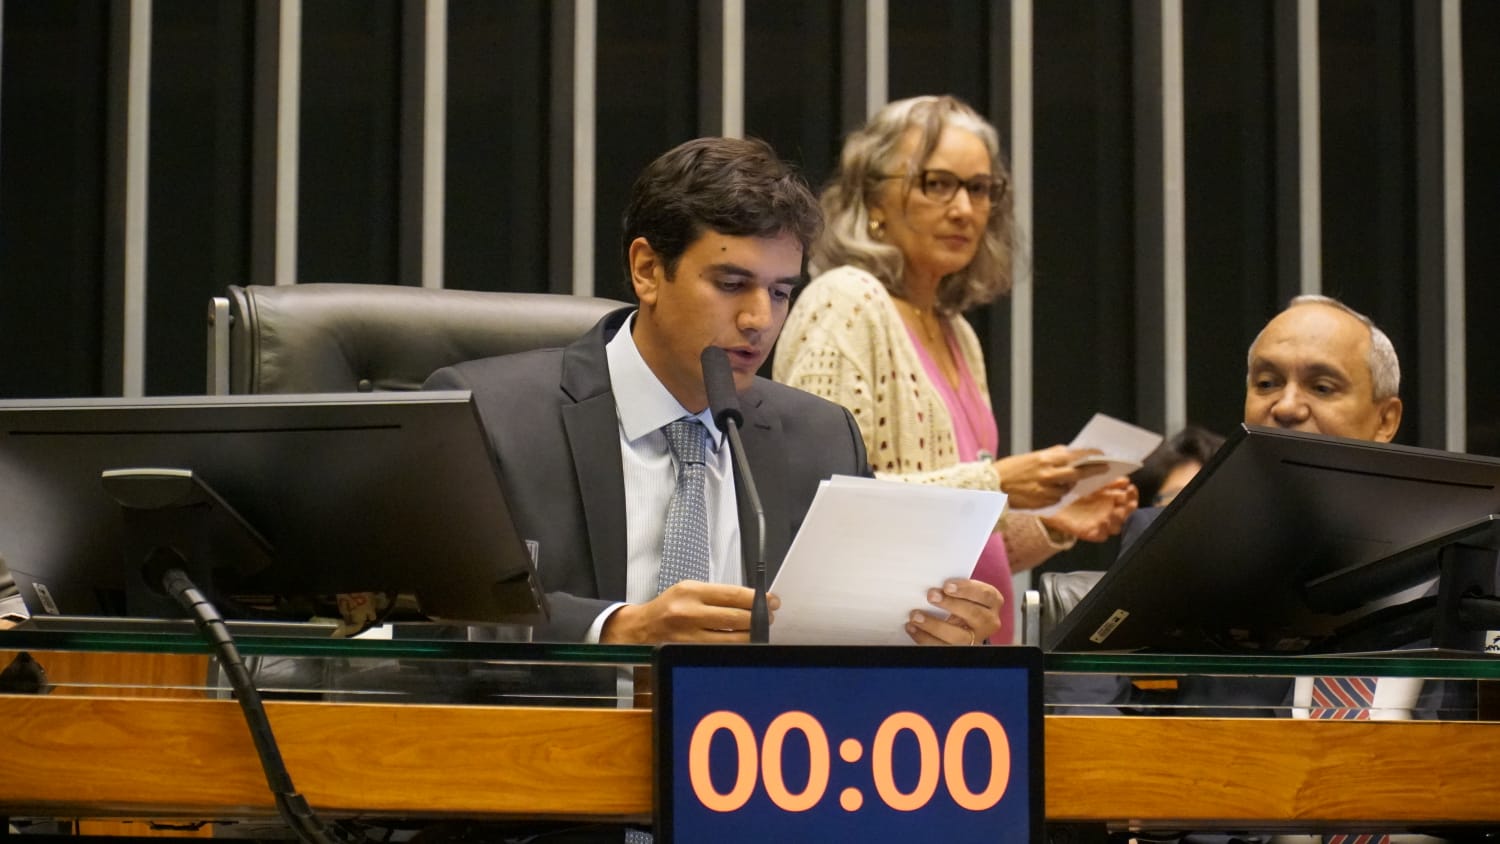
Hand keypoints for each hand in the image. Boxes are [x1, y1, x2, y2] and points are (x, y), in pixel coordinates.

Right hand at [599, 581, 779, 643]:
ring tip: (757, 631)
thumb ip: (718, 595)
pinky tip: (741, 643)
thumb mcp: (689, 591)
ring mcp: (688, 636)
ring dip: (751, 636)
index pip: (734, 595)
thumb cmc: (668, 608)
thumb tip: (752, 600)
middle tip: (769, 618)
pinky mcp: (688, 652)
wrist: (638, 629)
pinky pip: (720, 651)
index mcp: (691, 592)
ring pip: (733, 640)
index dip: (758, 600)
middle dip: (759, 619)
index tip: (772, 601)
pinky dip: (735, 647)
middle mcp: (689, 613)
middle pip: (737, 619)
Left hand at [905, 578, 1001, 645]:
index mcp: (993, 602)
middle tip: (931, 595)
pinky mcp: (959, 652)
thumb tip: (931, 578)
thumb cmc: (962, 600)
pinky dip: (924, 638)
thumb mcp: (964, 591)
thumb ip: (954, 586)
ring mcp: (976, 640)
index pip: (985, 595)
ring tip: (915, 616)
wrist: (965, 625)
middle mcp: (988, 622)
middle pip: (975, 615)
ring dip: (934, 625)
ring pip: (959, 637)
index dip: (967, 589)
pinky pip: (942, 648)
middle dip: (951, 605)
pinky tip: (912, 628)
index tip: (947, 586)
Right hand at [993, 445, 1106, 508]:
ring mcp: (1046, 490)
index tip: (1101, 455)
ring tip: (1058, 482)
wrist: (992, 486)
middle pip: (1078, 473)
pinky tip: (1047, 492)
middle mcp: (1047, 474)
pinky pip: (1057, 499)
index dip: (1091, 455)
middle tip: (1103, 470)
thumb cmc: (1010, 470)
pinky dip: (1057, 495)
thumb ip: (1052, 456)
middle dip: (1093, 471)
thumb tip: (1072, 454)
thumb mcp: (1032, 457)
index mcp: (1045, 459)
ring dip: (1068, 485)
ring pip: (1068, 488)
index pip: (1075, 455)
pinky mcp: (1043, 502)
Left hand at [1040, 478, 1137, 542]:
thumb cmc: (1070, 489)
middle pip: (1127, 511)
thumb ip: (1097, 476)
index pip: (1128, 497)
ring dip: (1119, 517)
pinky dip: (1104, 530)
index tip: (1128, 483)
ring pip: (1117, 525)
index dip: (1131, 492)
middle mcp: (1108, 510)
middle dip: (1130, 504)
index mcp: (1109, 497)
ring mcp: (1100, 522)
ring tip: (1115, 510)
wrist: (1052, 503)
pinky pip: (1102, 535)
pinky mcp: (1090, 532)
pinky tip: (1103, 522)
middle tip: (1127, 495)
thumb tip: (1112, 469)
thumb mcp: (1084, 480)